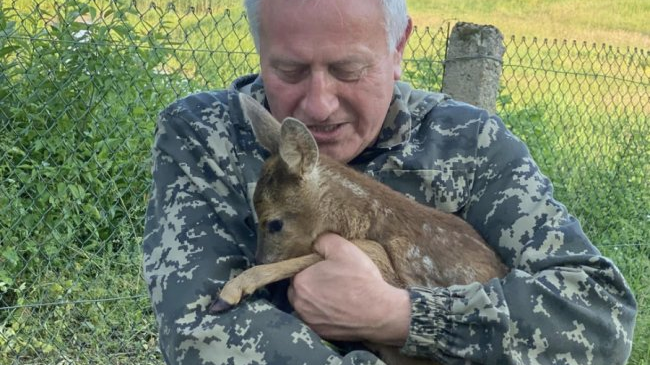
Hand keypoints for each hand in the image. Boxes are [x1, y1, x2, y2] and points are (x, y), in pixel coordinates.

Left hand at [287, 233, 409, 345]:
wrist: (380, 313)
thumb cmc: (360, 280)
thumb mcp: (343, 248)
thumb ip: (323, 241)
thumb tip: (316, 244)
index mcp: (300, 282)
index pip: (298, 269)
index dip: (312, 266)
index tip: (327, 267)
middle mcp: (299, 304)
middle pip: (300, 288)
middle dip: (311, 283)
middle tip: (332, 279)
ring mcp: (309, 320)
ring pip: (307, 304)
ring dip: (316, 299)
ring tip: (337, 294)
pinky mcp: (321, 333)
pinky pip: (317, 318)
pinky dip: (325, 313)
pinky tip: (340, 308)